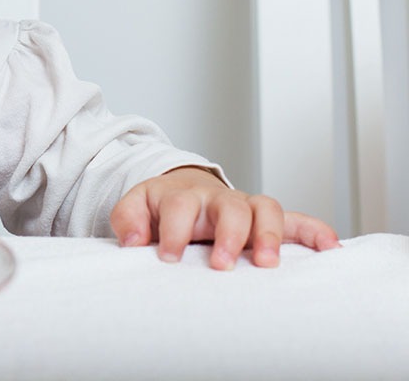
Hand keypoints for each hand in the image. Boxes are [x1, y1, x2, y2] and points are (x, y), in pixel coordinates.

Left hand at [109, 167, 340, 269]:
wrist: (182, 195)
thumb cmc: (160, 209)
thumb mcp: (136, 207)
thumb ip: (128, 219)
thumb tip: (133, 240)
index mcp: (182, 196)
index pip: (179, 207)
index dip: (175, 230)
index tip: (169, 256)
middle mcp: (217, 200)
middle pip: (230, 206)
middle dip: (229, 234)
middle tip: (221, 263)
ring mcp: (245, 208)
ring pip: (266, 209)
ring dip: (270, 234)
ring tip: (268, 263)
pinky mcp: (267, 220)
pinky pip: (297, 220)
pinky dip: (314, 231)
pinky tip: (330, 247)